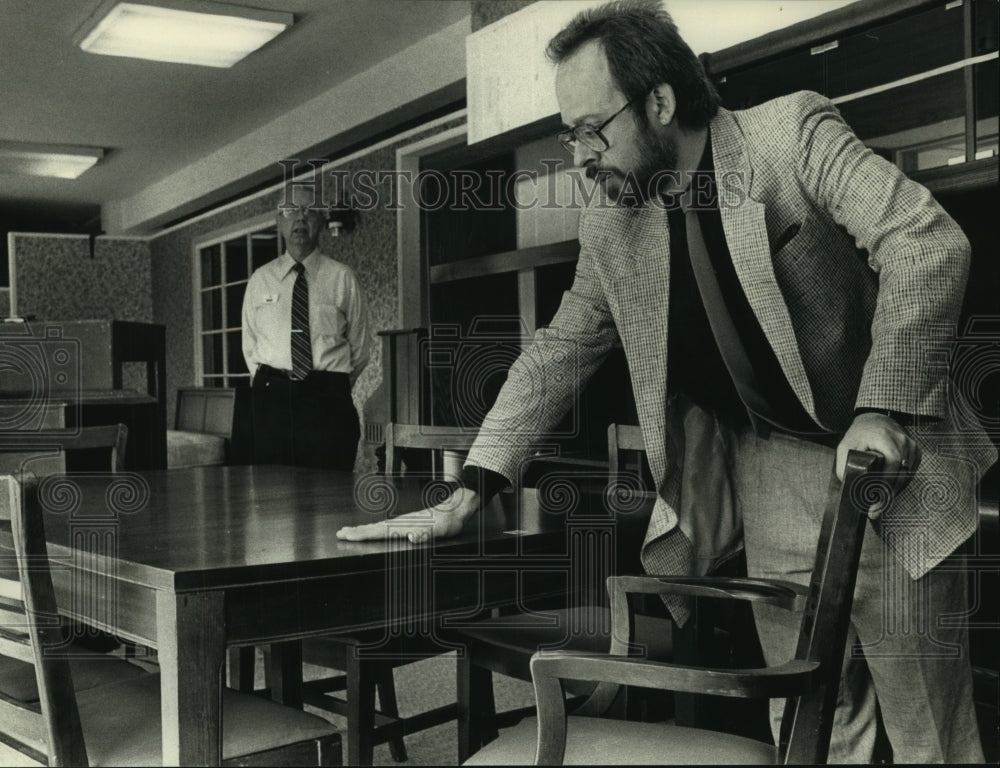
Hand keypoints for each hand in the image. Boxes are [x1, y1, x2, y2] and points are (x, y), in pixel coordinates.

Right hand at [335, 488, 479, 543]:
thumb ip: (426, 535)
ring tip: (348, 531)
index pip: (379, 532)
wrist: (454, 510)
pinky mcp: (405, 523)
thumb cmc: (447, 523)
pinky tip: (370, 531)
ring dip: (361, 529)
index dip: (362, 535)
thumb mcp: (439, 531)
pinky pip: (384, 527)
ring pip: (377, 526)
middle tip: (339, 533)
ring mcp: (401, 522)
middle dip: (356, 531)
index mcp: (404, 526)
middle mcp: (400, 523)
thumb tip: (413, 537)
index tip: (347, 536)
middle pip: (373, 528)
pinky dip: (373, 529)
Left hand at [836, 412, 920, 518]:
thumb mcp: (845, 446)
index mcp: (885, 437)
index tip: (875, 500)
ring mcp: (911, 446)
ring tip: (879, 505)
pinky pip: (910, 473)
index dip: (885, 483)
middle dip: (887, 495)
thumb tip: (847, 483)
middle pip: (901, 473)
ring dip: (894, 491)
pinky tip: (888, 491)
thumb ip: (843, 463)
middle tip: (875, 511)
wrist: (875, 419)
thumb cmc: (859, 434)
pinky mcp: (915, 451)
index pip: (892, 463)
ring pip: (907, 476)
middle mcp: (902, 440)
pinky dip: (900, 483)